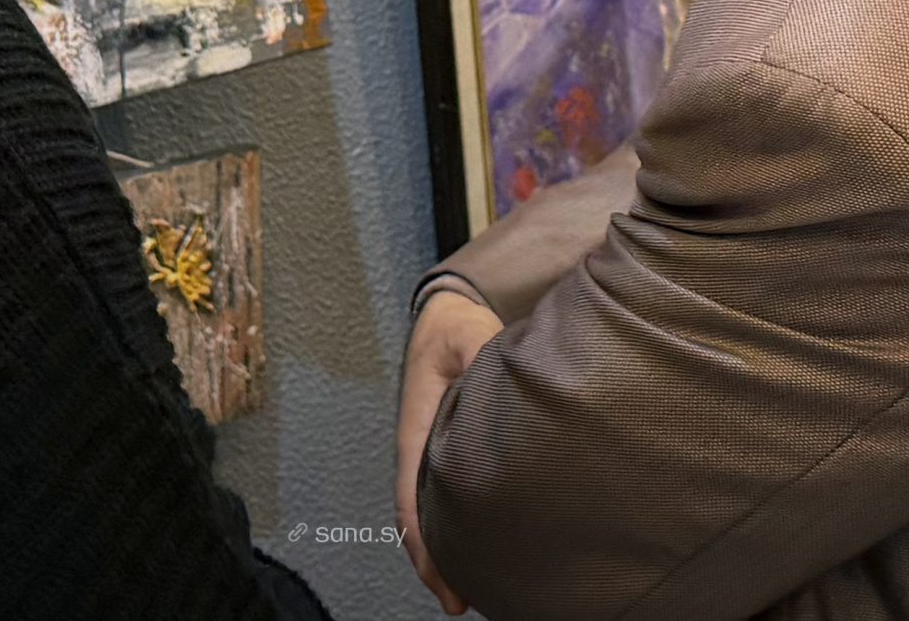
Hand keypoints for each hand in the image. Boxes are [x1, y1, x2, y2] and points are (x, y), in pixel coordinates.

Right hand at [396, 288, 502, 615]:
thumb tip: (495, 379)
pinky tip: (474, 550)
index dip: (423, 537)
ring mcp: (431, 449)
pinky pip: (444, 496)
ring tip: (465, 592)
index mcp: (417, 424)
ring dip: (441, 549)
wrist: (447, 315)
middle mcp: (419, 444)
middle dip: (433, 560)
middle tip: (457, 601)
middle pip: (418, 514)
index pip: (413, 491)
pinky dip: (451, 528)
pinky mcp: (447, 450)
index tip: (440, 575)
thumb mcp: (466, 334)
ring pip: (430, 510)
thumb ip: (478, 354)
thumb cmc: (455, 327)